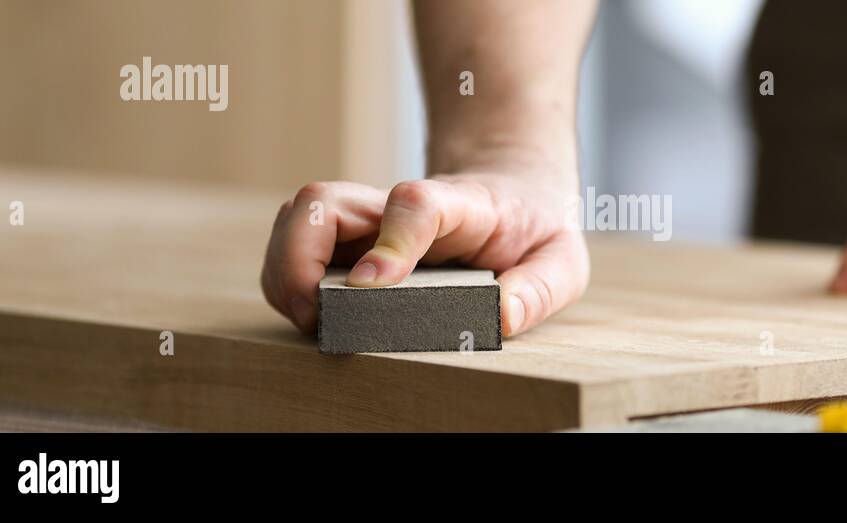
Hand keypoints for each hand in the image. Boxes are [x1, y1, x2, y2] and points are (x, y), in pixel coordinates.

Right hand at [261, 167, 588, 336]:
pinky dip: (286, 280)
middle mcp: (401, 205)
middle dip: (299, 260)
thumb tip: (498, 317)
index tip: (370, 289)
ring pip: (296, 218)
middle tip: (318, 318)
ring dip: (284, 271)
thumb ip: (539, 288)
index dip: (389, 243)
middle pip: (323, 201)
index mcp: (462, 204)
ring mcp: (369, 217)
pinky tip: (313, 315)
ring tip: (312, 322)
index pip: (415, 204)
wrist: (515, 190)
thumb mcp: (562, 258)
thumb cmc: (533, 227)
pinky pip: (294, 245)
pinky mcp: (349, 237)